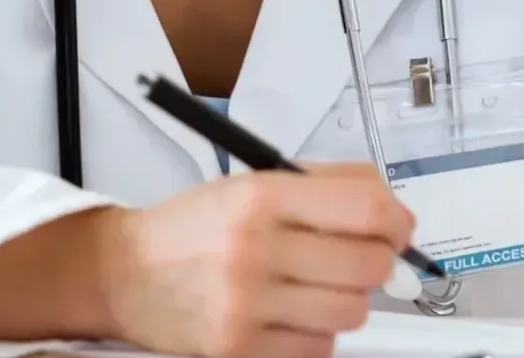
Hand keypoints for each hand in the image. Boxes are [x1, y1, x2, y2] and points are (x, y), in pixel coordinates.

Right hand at [100, 164, 413, 357]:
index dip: (396, 219)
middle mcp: (254, 247)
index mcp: (260, 196)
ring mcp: (247, 304)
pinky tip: (289, 312)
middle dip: (376, 260)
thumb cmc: (194, 226)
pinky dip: (315, 332)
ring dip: (345, 298)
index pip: (364, 205)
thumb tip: (393, 209)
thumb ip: (325, 185)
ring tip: (315, 284)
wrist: (126, 273)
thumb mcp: (253, 181)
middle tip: (358, 255)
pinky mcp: (240, 349)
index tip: (397, 226)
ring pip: (351, 311)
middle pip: (368, 264)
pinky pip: (319, 348)